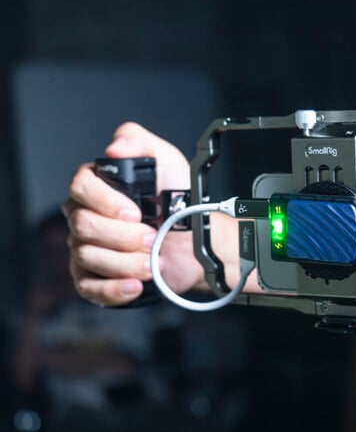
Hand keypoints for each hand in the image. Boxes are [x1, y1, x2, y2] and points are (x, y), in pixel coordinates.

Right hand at [62, 123, 201, 305]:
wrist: (197, 241)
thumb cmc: (181, 201)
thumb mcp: (167, 161)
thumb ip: (139, 142)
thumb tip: (116, 146)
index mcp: (97, 188)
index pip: (80, 187)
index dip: (106, 201)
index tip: (135, 211)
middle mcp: (86, 217)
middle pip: (84, 226)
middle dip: (124, 236)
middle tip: (152, 237)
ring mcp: (87, 249)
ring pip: (88, 256)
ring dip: (127, 261)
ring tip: (153, 260)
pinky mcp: (95, 278)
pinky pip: (89, 288)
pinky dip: (114, 289)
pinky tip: (136, 284)